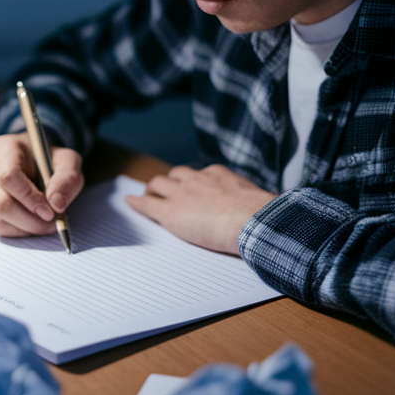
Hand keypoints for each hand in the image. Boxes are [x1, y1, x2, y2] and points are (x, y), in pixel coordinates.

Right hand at [0, 133, 83, 236]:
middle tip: (53, 223)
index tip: (50, 213)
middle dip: (30, 221)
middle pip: (1, 204)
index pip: (8, 177)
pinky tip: (31, 220)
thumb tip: (57, 204)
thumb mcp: (68, 161)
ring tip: (44, 221)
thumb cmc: (48, 159)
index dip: (29, 199)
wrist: (33, 161)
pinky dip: (18, 231)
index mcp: (2, 148)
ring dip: (26, 229)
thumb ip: (67, 179)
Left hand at [126, 164, 276, 254]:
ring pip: (158, 184)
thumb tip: (264, 208)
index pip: (200, 174)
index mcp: (219, 175)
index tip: (191, 185)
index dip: (192, 181)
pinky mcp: (170, 211)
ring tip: (147, 195)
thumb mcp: (257, 200)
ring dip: (152, 189)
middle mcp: (197, 179)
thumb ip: (250, 201)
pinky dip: (137, 202)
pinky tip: (130, 202)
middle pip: (175, 174)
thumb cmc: (260, 215)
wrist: (251, 220)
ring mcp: (181, 194)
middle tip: (163, 188)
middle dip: (168, 181)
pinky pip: (147, 203)